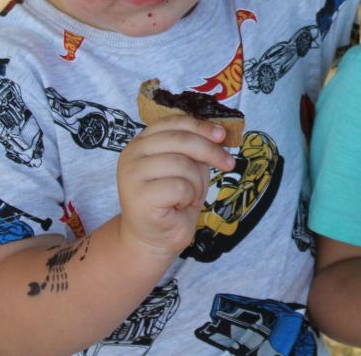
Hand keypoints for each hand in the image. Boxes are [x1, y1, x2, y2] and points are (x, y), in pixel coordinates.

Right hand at [115, 115, 234, 259]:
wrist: (154, 239)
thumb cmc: (172, 202)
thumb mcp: (187, 167)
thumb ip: (195, 149)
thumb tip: (219, 133)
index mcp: (142, 141)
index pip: (173, 122)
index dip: (200, 126)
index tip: (222, 135)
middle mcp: (132, 153)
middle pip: (180, 139)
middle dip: (210, 150)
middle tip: (228, 163)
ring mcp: (132, 174)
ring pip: (182, 164)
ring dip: (196, 183)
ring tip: (190, 196)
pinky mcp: (138, 196)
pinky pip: (179, 187)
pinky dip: (188, 197)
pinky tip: (179, 206)